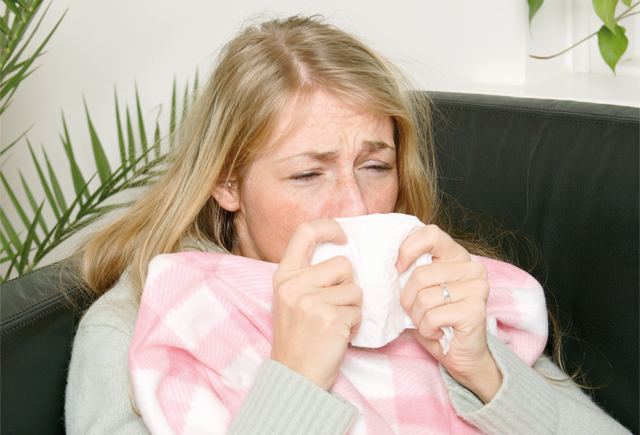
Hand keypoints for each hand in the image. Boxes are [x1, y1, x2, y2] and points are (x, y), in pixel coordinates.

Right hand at [271, 219, 362, 390]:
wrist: (295, 376)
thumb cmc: (299, 337)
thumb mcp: (291, 299)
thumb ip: (308, 275)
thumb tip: (342, 251)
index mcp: (283, 276)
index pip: (305, 232)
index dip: (328, 227)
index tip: (343, 237)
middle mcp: (293, 285)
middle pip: (343, 264)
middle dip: (348, 285)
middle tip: (333, 307)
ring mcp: (310, 301)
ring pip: (355, 288)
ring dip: (352, 308)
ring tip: (334, 323)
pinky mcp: (330, 318)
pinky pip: (358, 310)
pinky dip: (354, 323)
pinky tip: (338, 335)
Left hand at [397, 225, 501, 402]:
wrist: (462, 355)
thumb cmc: (438, 320)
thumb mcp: (422, 289)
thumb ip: (414, 270)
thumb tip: (390, 260)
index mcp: (458, 256)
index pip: (430, 234)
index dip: (408, 249)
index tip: (399, 269)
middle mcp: (473, 268)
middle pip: (420, 274)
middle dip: (409, 299)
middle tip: (417, 312)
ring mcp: (477, 288)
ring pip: (424, 297)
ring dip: (418, 317)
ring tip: (428, 323)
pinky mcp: (475, 310)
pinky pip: (433, 316)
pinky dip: (426, 329)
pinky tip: (437, 332)